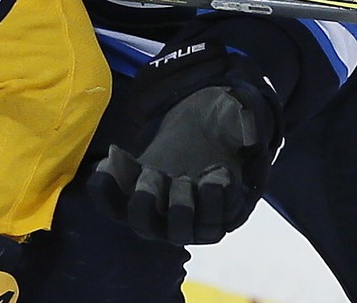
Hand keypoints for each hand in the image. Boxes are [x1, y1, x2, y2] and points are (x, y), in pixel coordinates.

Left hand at [88, 42, 281, 244]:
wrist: (195, 127)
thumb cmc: (222, 130)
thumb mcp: (238, 124)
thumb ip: (246, 128)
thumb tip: (248, 134)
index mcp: (218, 211)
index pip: (213, 225)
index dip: (213, 203)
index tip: (216, 176)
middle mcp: (185, 221)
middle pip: (177, 232)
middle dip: (179, 207)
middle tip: (181, 178)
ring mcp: (155, 210)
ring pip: (143, 222)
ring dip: (144, 201)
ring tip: (149, 171)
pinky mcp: (128, 195)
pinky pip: (111, 202)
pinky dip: (107, 187)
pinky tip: (114, 158)